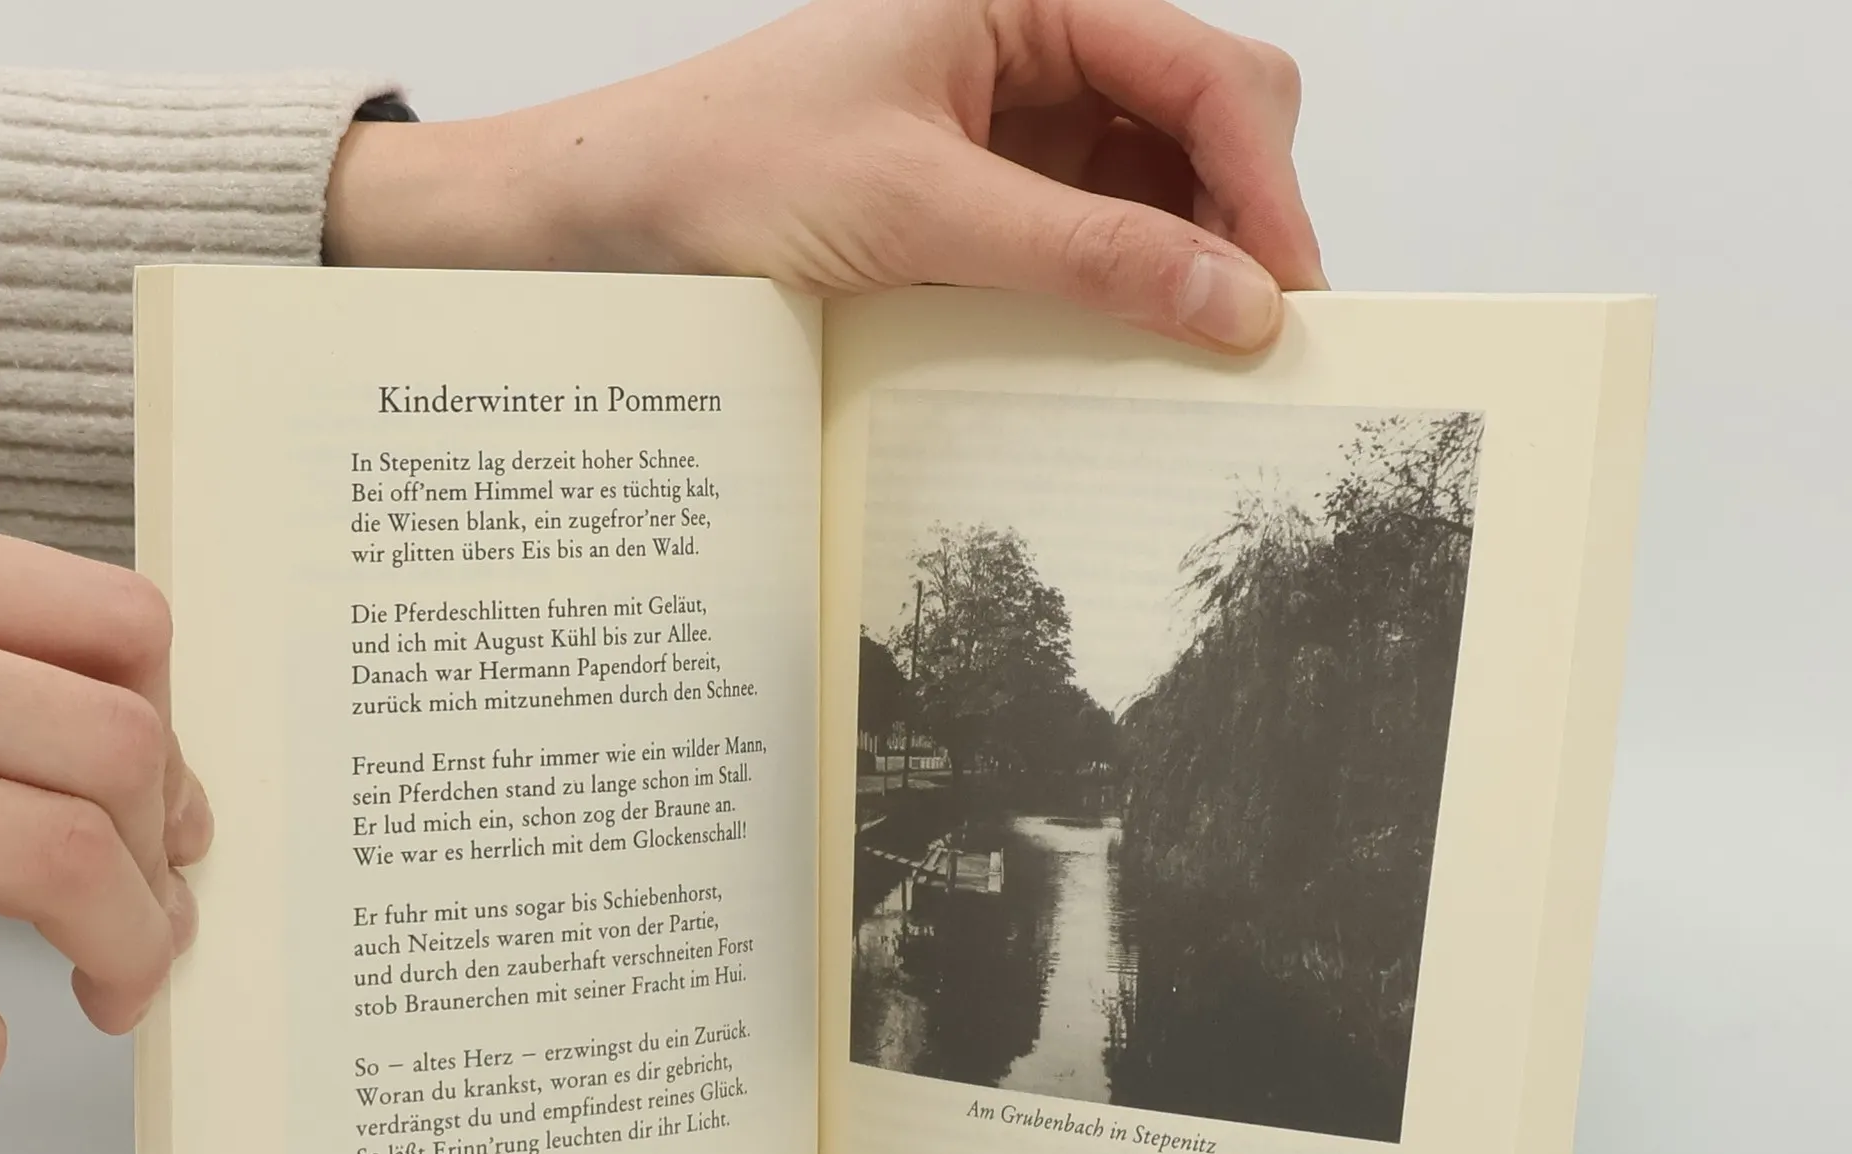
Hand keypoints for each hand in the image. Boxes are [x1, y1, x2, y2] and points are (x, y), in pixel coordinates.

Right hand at [0, 524, 209, 1097]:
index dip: (181, 739)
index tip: (183, 824)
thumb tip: (176, 810)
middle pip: (113, 747)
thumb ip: (6, 694)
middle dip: (162, 862)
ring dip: (119, 944)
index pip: (120, 626)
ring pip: (57, 851)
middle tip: (159, 934)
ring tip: (113, 988)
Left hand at [326, 0, 1322, 351]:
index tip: (1286, 293)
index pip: (1201, 70)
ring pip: (1162, 185)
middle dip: (1239, 218)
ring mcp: (1018, 126)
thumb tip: (1231, 301)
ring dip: (1185, 264)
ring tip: (1186, 359)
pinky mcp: (991, 199)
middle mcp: (1036, 49)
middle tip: (1245, 339)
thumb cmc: (730, 168)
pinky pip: (1097, 237)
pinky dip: (1124, 292)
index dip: (1261, 183)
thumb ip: (1084, 251)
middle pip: (1206, 117)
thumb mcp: (919, 208)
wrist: (613, 222)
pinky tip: (1120, 348)